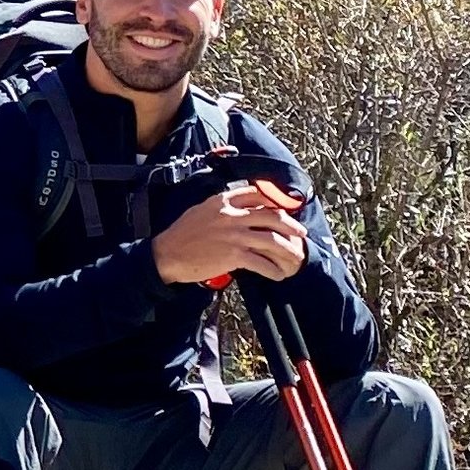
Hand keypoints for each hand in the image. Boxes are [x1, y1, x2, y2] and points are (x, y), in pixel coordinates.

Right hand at [155, 184, 311, 286]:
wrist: (168, 254)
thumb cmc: (183, 234)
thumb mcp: (203, 210)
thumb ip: (224, 206)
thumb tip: (245, 209)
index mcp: (224, 201)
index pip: (257, 194)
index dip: (275, 202)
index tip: (285, 210)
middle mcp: (232, 215)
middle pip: (272, 216)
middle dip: (291, 226)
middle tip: (301, 234)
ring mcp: (234, 235)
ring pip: (272, 241)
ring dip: (288, 252)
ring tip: (296, 259)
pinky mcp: (234, 255)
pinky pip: (262, 262)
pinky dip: (274, 270)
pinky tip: (278, 274)